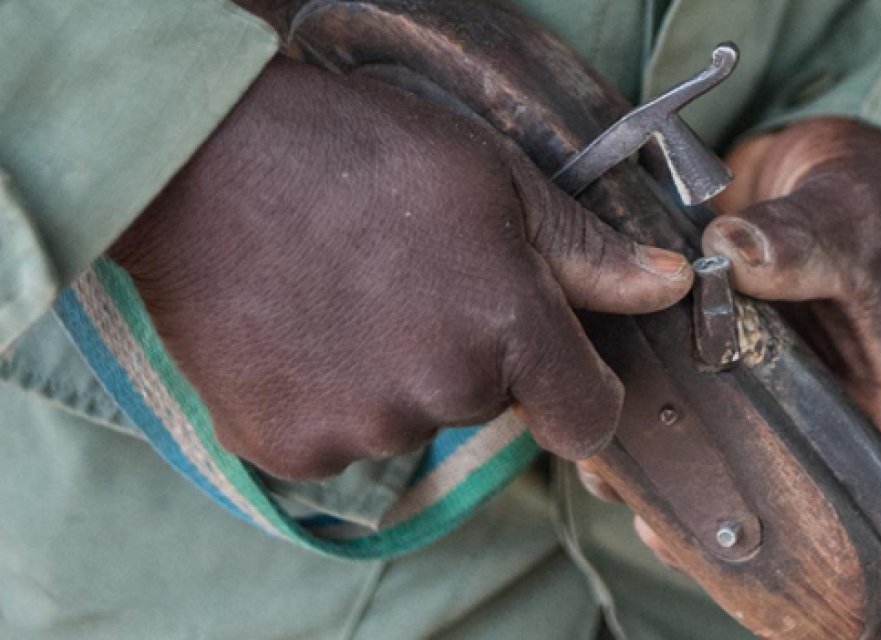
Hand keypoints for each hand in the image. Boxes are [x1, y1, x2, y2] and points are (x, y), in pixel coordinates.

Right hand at [109, 56, 692, 480]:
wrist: (200, 157)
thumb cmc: (359, 153)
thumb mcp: (496, 182)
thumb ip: (587, 255)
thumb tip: (665, 287)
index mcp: (508, 329)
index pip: (585, 420)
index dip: (574, 392)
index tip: (546, 362)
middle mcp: (442, 393)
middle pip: (486, 406)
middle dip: (466, 357)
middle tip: (410, 280)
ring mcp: (359, 428)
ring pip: (405, 421)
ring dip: (388, 376)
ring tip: (343, 293)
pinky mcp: (287, 447)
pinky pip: (334, 439)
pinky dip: (323, 397)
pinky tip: (299, 328)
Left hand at [578, 118, 880, 567]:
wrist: (818, 162)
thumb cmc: (862, 202)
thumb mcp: (846, 223)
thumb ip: (801, 245)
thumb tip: (733, 253)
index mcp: (859, 395)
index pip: (842, 484)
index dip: (793, 522)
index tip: (732, 547)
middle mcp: (798, 400)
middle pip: (756, 474)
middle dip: (700, 501)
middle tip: (647, 514)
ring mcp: (743, 373)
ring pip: (702, 432)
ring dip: (655, 451)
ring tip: (605, 468)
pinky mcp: (696, 339)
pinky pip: (664, 376)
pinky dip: (628, 389)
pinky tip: (588, 397)